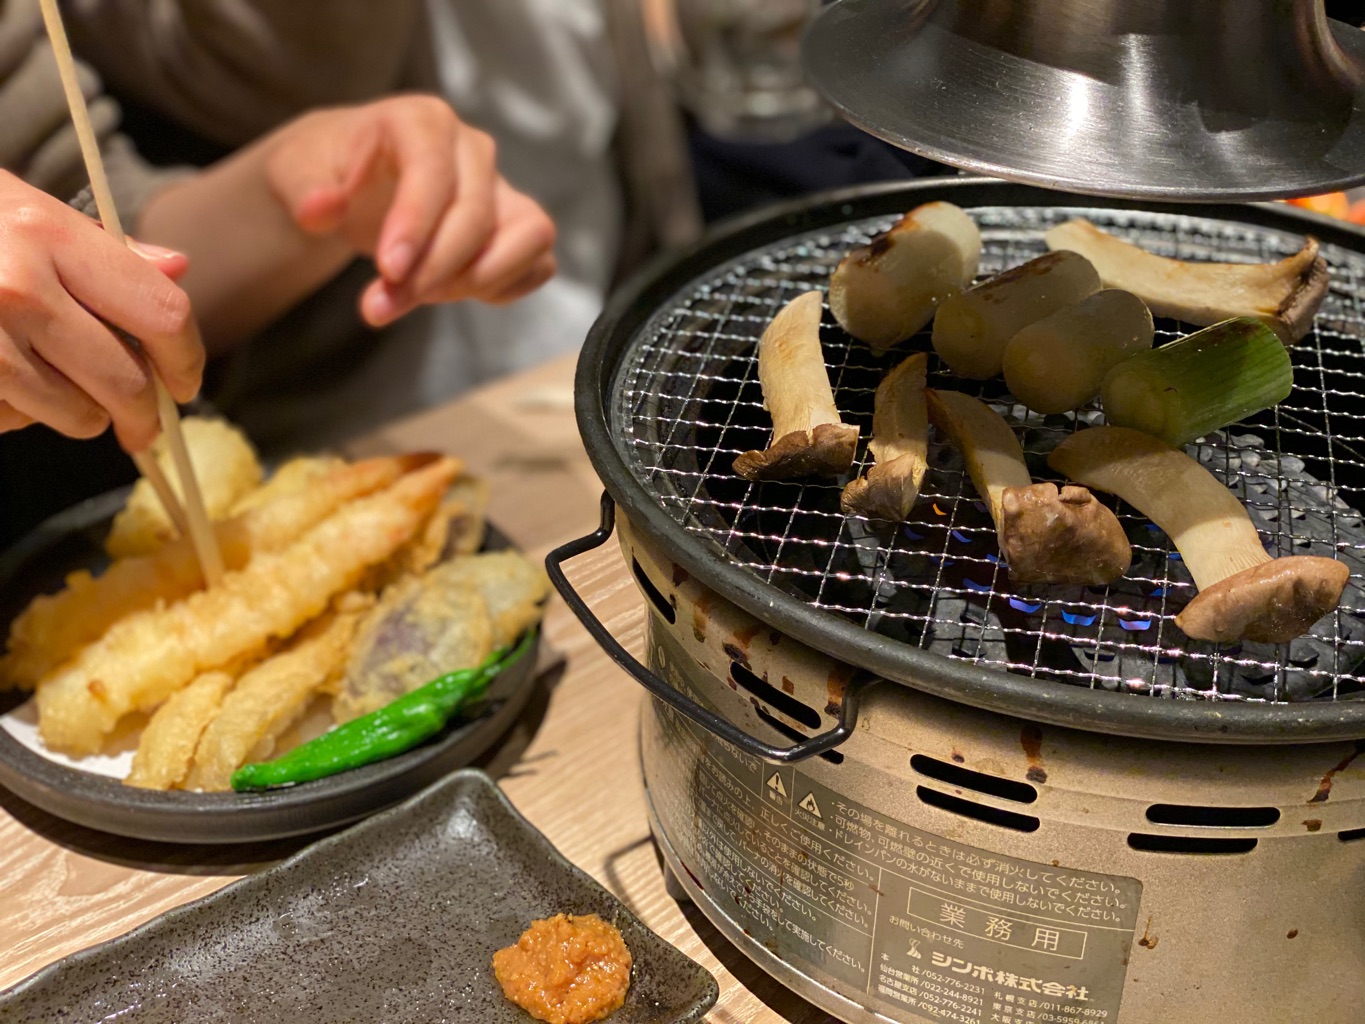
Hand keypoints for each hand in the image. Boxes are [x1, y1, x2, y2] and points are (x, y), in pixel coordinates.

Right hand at [0, 173, 202, 450]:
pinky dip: (19, 415)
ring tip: (62, 395)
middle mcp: (20, 287)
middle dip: (143, 416)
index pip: (163, 315)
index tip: (185, 382)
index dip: (188, 359)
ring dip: (80, 418)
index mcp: (52, 235)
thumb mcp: (24, 209)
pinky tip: (3, 382)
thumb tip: (178, 269)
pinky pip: (13, 421)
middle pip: (125, 382)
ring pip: (74, 415)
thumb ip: (103, 249)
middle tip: (142, 427)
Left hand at [264, 96, 556, 326]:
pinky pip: (538, 263)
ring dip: (477, 281)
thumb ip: (305, 192)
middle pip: (476, 216)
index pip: (434, 172)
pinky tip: (452, 292)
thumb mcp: (294, 173)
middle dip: (432, 271)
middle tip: (380, 307)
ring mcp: (502, 189)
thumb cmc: (326, 169)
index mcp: (422, 121)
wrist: (350, 180)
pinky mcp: (517, 227)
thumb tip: (320, 210)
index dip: (416, 226)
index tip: (387, 273)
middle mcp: (473, 150)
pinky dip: (504, 286)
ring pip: (526, 237)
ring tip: (419, 297)